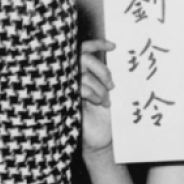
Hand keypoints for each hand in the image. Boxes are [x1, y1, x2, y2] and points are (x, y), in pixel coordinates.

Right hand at [80, 38, 116, 155]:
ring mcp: (70, 87)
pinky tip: (98, 102)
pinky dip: (91, 93)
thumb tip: (117, 59)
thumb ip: (108, 77)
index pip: (85, 50)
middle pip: (84, 58)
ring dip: (99, 87)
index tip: (114, 46)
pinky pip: (78, 87)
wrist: (102, 139)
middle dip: (101, 69)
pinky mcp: (67, 99)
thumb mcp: (110, 93)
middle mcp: (75, 77)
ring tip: (105, 100)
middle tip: (111, 84)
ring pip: (83, 74)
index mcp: (86, 73)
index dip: (97, 44)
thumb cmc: (107, 118)